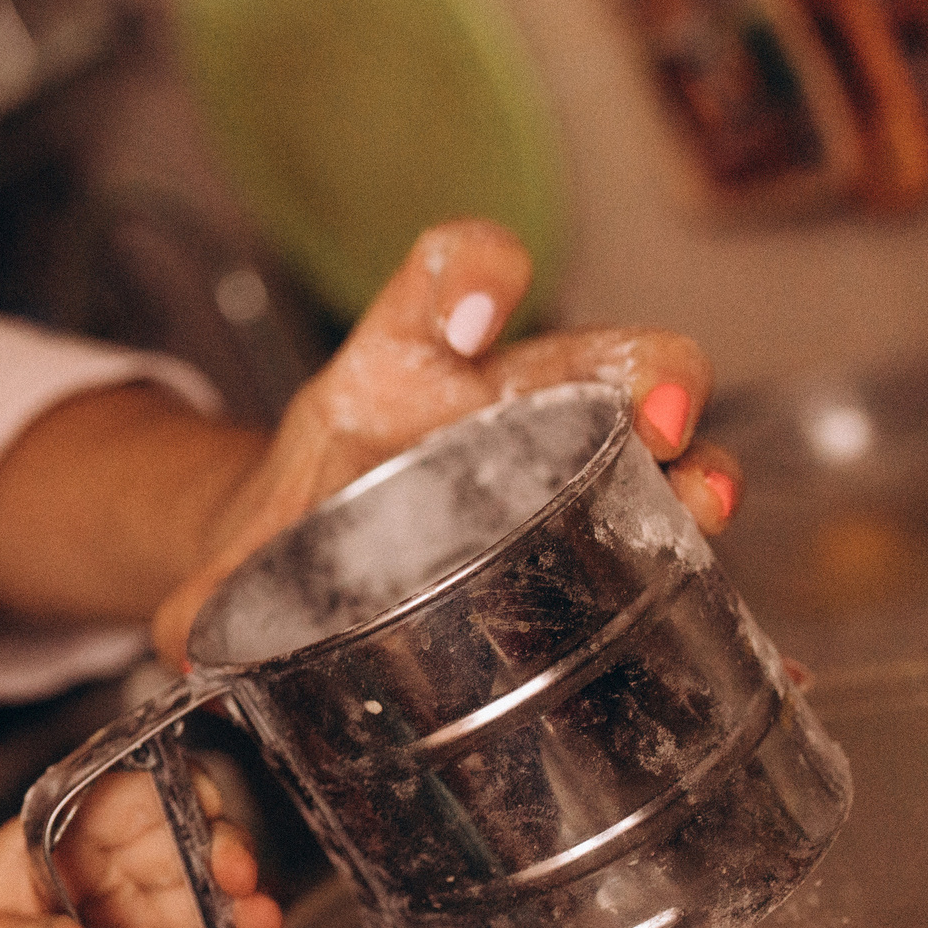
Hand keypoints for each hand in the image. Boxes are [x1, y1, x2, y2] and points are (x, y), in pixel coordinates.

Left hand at [0, 770, 283, 927]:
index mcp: (51, 840)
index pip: (120, 798)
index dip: (168, 794)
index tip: (201, 809)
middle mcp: (102, 869)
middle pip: (178, 837)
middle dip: (217, 849)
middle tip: (235, 879)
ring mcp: (135, 917)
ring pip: (205, 893)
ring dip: (242, 904)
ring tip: (263, 926)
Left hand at [153, 220, 741, 662]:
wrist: (304, 568)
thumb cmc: (282, 539)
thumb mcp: (231, 565)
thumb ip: (205, 606)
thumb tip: (188, 653)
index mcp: (398, 373)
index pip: (447, 273)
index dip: (478, 274)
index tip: (482, 317)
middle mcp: (494, 399)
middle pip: (593, 346)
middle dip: (644, 368)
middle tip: (656, 418)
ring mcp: (560, 461)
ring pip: (656, 434)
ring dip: (698, 464)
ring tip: (704, 505)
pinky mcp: (596, 533)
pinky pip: (664, 544)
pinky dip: (702, 587)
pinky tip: (739, 644)